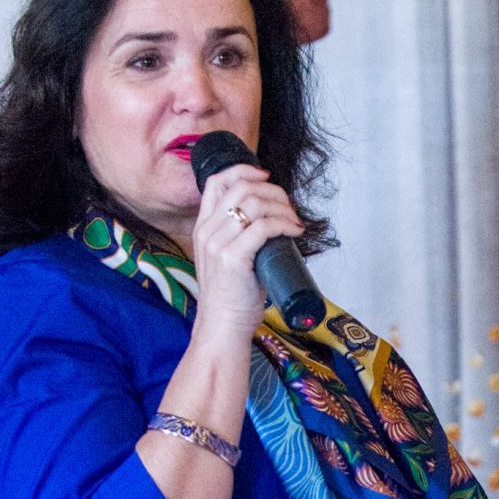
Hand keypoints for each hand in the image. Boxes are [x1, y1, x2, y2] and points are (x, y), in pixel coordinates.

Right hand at [187, 161, 305, 354]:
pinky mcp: (232, 258)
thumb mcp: (229, 258)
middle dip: (273, 191)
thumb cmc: (232, 297)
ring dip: (282, 207)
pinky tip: (295, 231)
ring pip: (254, 203)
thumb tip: (275, 221)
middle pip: (241, 187)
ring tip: (294, 222)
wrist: (222, 327)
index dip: (244, 171)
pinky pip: (263, 226)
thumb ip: (241, 237)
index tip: (267, 178)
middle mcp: (207, 231)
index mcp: (203, 228)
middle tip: (289, 208)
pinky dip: (285, 224)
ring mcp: (217, 244)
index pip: (216, 182)